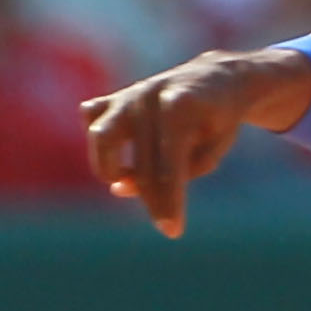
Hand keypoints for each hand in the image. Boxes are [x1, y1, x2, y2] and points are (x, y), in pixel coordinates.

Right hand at [81, 49, 310, 238]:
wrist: (217, 79)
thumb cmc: (217, 121)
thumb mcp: (213, 148)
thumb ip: (177, 171)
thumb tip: (118, 189)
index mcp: (182, 106)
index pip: (170, 165)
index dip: (170, 202)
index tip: (173, 231)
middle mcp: (150, 96)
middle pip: (142, 162)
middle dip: (154, 199)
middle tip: (167, 221)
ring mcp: (129, 94)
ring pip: (101, 135)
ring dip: (107, 166)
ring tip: (124, 179)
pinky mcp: (114, 96)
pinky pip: (93, 116)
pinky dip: (99, 138)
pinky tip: (118, 153)